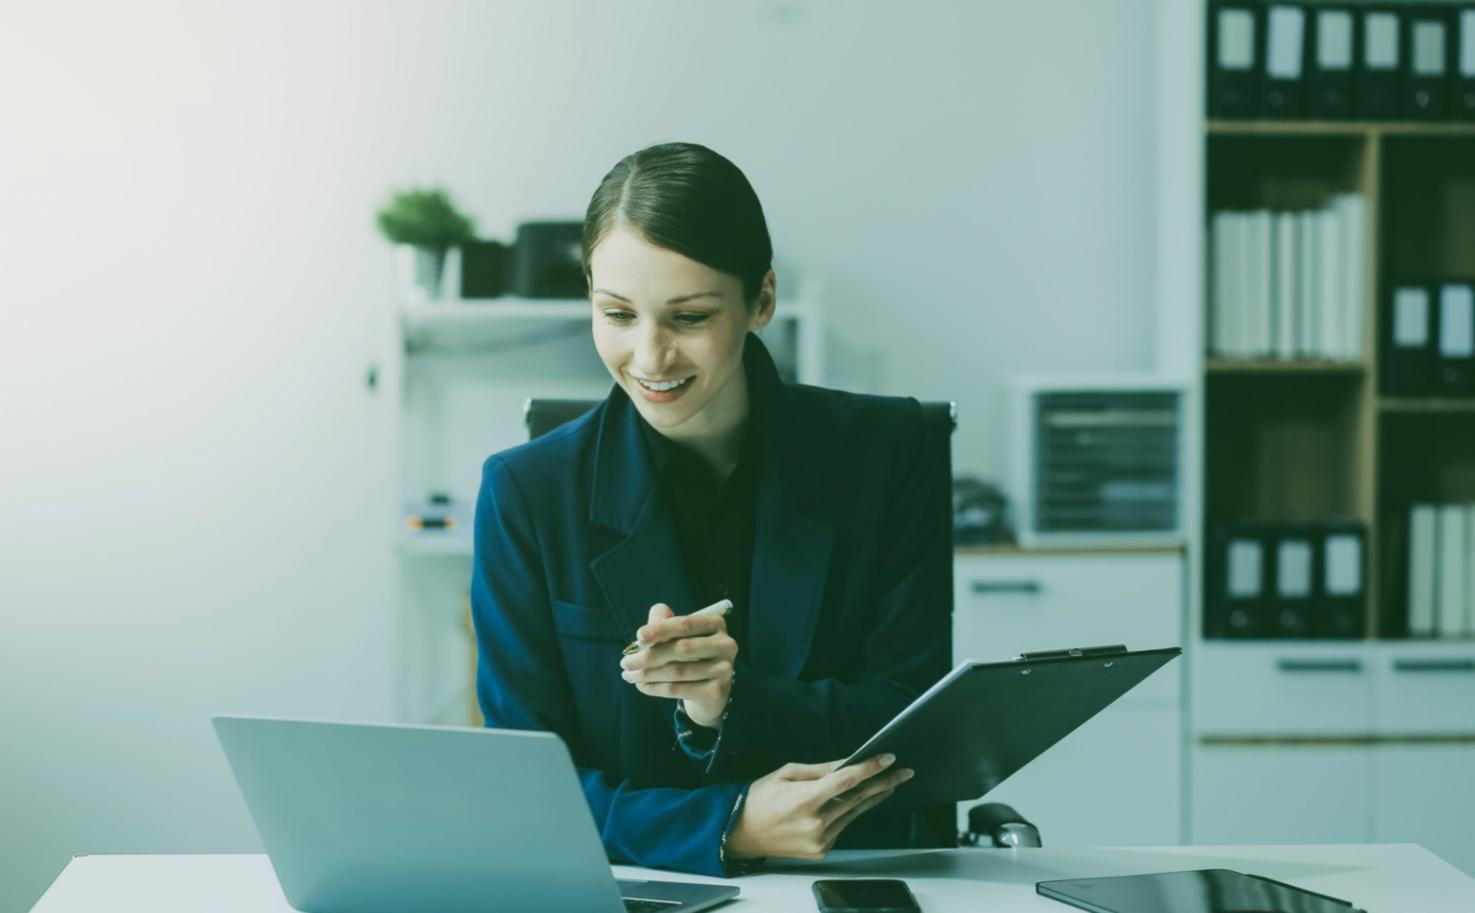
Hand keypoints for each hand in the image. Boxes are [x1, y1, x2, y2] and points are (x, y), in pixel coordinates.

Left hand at [619, 603, 738, 727]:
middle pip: (681, 649)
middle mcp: (725, 645)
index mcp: (716, 624)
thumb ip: (664, 622)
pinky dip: (655, 688)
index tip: (638, 636)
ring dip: (647, 674)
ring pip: (677, 671)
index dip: (661, 629)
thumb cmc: (690, 654)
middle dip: (649, 656)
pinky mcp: (716, 692)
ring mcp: (724, 670)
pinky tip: (641, 686)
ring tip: (629, 675)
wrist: (710, 690)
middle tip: (625, 662)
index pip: (686, 624)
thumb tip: (650, 624)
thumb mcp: (679, 634)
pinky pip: (679, 689)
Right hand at [726, 754, 914, 861]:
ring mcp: (820, 840)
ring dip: (873, 798)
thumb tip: (846, 764)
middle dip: (883, 783)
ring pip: (854, 813)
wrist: (740, 833)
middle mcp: (816, 823)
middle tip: (903, 772)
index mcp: (806, 799)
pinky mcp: (821, 850)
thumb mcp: (787, 773)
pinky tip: (860, 800)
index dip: (870, 768)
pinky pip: (843, 826)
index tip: (888, 759)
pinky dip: (851, 812)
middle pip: (858, 798)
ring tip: (889, 784)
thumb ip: (820, 771)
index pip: (847, 780)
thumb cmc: (759, 798)